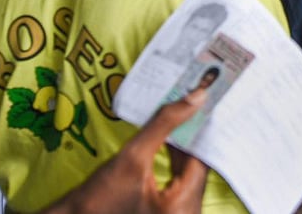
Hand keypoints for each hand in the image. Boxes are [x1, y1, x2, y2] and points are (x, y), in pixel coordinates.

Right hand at [42, 90, 209, 213]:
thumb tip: (194, 98)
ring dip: (187, 146)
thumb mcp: (131, 157)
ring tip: (183, 116)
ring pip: (192, 172)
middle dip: (194, 135)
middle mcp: (187, 213)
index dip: (203, 127)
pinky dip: (178, 161)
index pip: (204, 158)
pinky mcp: (171, 212)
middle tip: (193, 103)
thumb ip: (164, 125)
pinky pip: (183, 181)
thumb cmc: (97, 199)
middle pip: (200, 166)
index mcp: (182, 207)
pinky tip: (173, 140)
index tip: (203, 101)